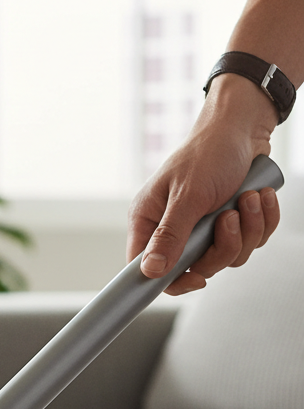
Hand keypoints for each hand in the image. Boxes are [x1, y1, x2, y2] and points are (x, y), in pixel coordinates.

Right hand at [127, 74, 280, 294]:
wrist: (243, 128)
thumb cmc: (208, 153)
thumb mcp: (187, 196)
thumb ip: (169, 236)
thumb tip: (151, 271)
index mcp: (149, 221)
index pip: (147, 268)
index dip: (171, 281)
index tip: (196, 279)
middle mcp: (173, 228)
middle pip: (196, 268)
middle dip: (223, 246)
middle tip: (229, 219)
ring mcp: (203, 228)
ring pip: (227, 257)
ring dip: (248, 230)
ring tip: (249, 199)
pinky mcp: (230, 223)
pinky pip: (249, 242)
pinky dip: (261, 222)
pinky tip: (259, 197)